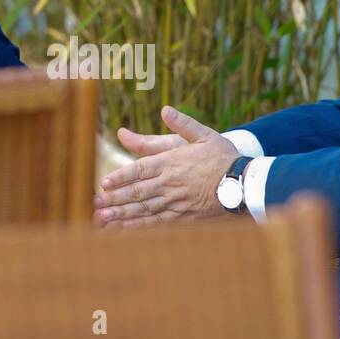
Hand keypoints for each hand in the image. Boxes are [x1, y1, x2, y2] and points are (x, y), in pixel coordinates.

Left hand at [94, 106, 240, 226]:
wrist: (245, 183)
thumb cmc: (224, 157)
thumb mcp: (204, 135)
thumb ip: (182, 124)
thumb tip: (165, 109)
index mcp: (172, 162)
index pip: (140, 169)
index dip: (120, 176)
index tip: (104, 182)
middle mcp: (170, 183)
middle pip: (136, 191)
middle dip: (113, 198)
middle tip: (93, 203)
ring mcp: (176, 202)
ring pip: (143, 209)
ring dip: (121, 213)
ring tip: (102, 218)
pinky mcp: (184, 217)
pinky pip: (157, 223)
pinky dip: (139, 227)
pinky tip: (124, 229)